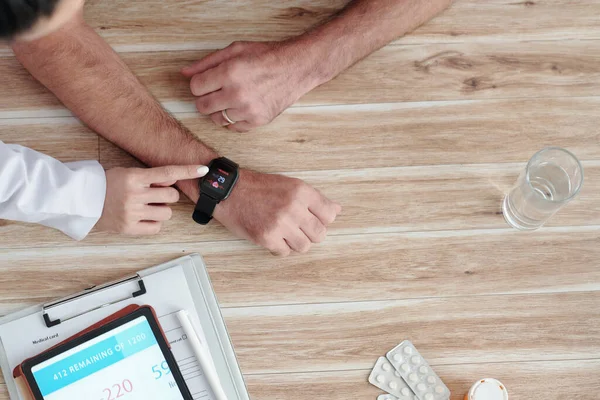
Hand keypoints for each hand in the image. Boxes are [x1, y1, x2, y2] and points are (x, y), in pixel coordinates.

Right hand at [96, 165, 208, 234]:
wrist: (81, 200)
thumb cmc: (106, 184)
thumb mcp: (127, 173)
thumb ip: (150, 177)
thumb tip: (173, 180)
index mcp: (134, 177)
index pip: (167, 172)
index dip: (187, 170)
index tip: (203, 170)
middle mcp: (134, 195)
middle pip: (171, 195)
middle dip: (167, 195)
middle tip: (153, 195)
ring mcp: (132, 213)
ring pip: (167, 213)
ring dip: (161, 210)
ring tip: (146, 206)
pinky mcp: (129, 228)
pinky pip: (156, 228)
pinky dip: (154, 223)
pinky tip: (143, 217)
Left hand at [181, 41, 318, 131]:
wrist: (296, 68)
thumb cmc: (266, 56)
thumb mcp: (235, 50)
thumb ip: (207, 62)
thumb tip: (185, 73)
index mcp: (229, 73)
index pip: (195, 88)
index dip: (199, 84)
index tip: (207, 82)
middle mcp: (237, 93)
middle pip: (202, 106)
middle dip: (205, 98)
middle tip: (217, 91)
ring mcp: (248, 110)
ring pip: (217, 119)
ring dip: (220, 109)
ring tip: (231, 98)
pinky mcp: (258, 121)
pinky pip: (233, 127)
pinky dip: (234, 119)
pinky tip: (241, 106)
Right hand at [213, 170, 341, 255]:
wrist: (229, 191)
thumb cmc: (259, 187)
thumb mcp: (290, 184)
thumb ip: (314, 198)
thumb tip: (337, 210)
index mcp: (301, 192)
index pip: (329, 215)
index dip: (323, 220)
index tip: (313, 219)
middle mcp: (293, 207)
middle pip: (320, 234)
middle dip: (311, 234)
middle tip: (299, 228)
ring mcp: (280, 224)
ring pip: (304, 246)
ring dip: (296, 242)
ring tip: (285, 233)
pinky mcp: (267, 238)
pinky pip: (285, 252)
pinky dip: (280, 248)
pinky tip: (273, 237)